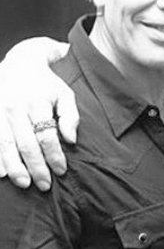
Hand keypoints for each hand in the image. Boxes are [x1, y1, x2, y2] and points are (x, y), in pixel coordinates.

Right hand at [0, 38, 75, 190]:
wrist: (20, 63)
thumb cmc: (47, 84)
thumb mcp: (64, 94)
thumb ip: (70, 116)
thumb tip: (71, 141)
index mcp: (37, 102)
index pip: (47, 135)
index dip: (54, 156)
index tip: (61, 170)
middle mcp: (15, 108)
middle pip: (26, 144)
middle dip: (36, 167)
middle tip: (45, 185)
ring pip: (5, 145)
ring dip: (14, 168)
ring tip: (24, 184)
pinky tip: (1, 174)